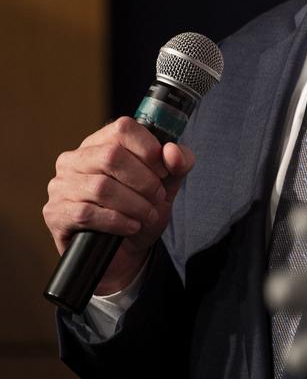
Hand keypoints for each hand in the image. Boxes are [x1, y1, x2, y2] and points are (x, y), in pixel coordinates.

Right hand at [43, 117, 195, 293]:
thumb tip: (172, 151)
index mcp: (101, 143)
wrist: (126, 250)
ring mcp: (61, 185)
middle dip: (144, 180)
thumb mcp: (169, 183)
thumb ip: (178, 162)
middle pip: (111, 156)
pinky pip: (87, 213)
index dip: (149, 149)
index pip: (122, 128)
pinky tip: (131, 226)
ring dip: (134, 204)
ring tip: (147, 215)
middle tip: (158, 197)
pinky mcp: (55, 213)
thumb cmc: (143, 207)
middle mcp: (74, 159)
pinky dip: (117, 221)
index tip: (163, 171)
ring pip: (101, 187)